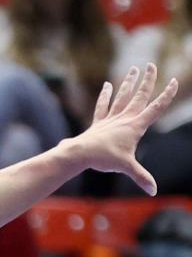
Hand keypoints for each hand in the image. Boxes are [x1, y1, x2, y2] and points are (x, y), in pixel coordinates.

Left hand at [76, 64, 178, 195]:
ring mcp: (111, 119)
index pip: (156, 108)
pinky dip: (105, 95)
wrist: (81, 153)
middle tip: (152, 65)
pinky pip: (103, 106)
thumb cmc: (104, 159)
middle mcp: (124, 118)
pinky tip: (107, 85)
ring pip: (123, 96)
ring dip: (129, 83)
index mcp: (135, 126)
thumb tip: (153, 191)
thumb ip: (141, 177)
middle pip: (139, 96)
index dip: (166, 95)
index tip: (175, 81)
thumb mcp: (127, 167)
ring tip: (134, 69)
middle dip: (147, 81)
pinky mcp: (99, 123)